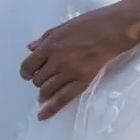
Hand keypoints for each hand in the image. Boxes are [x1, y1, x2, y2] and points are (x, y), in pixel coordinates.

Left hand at [21, 1, 139, 119]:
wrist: (113, 30)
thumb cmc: (91, 24)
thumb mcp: (63, 27)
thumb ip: (45, 38)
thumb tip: (31, 48)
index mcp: (50, 45)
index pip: (28, 65)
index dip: (26, 72)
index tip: (27, 74)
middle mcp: (56, 61)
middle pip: (38, 79)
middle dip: (38, 81)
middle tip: (44, 81)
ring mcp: (69, 73)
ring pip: (47, 91)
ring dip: (44, 94)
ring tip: (45, 96)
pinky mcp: (82, 82)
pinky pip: (63, 99)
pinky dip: (51, 109)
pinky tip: (43, 115)